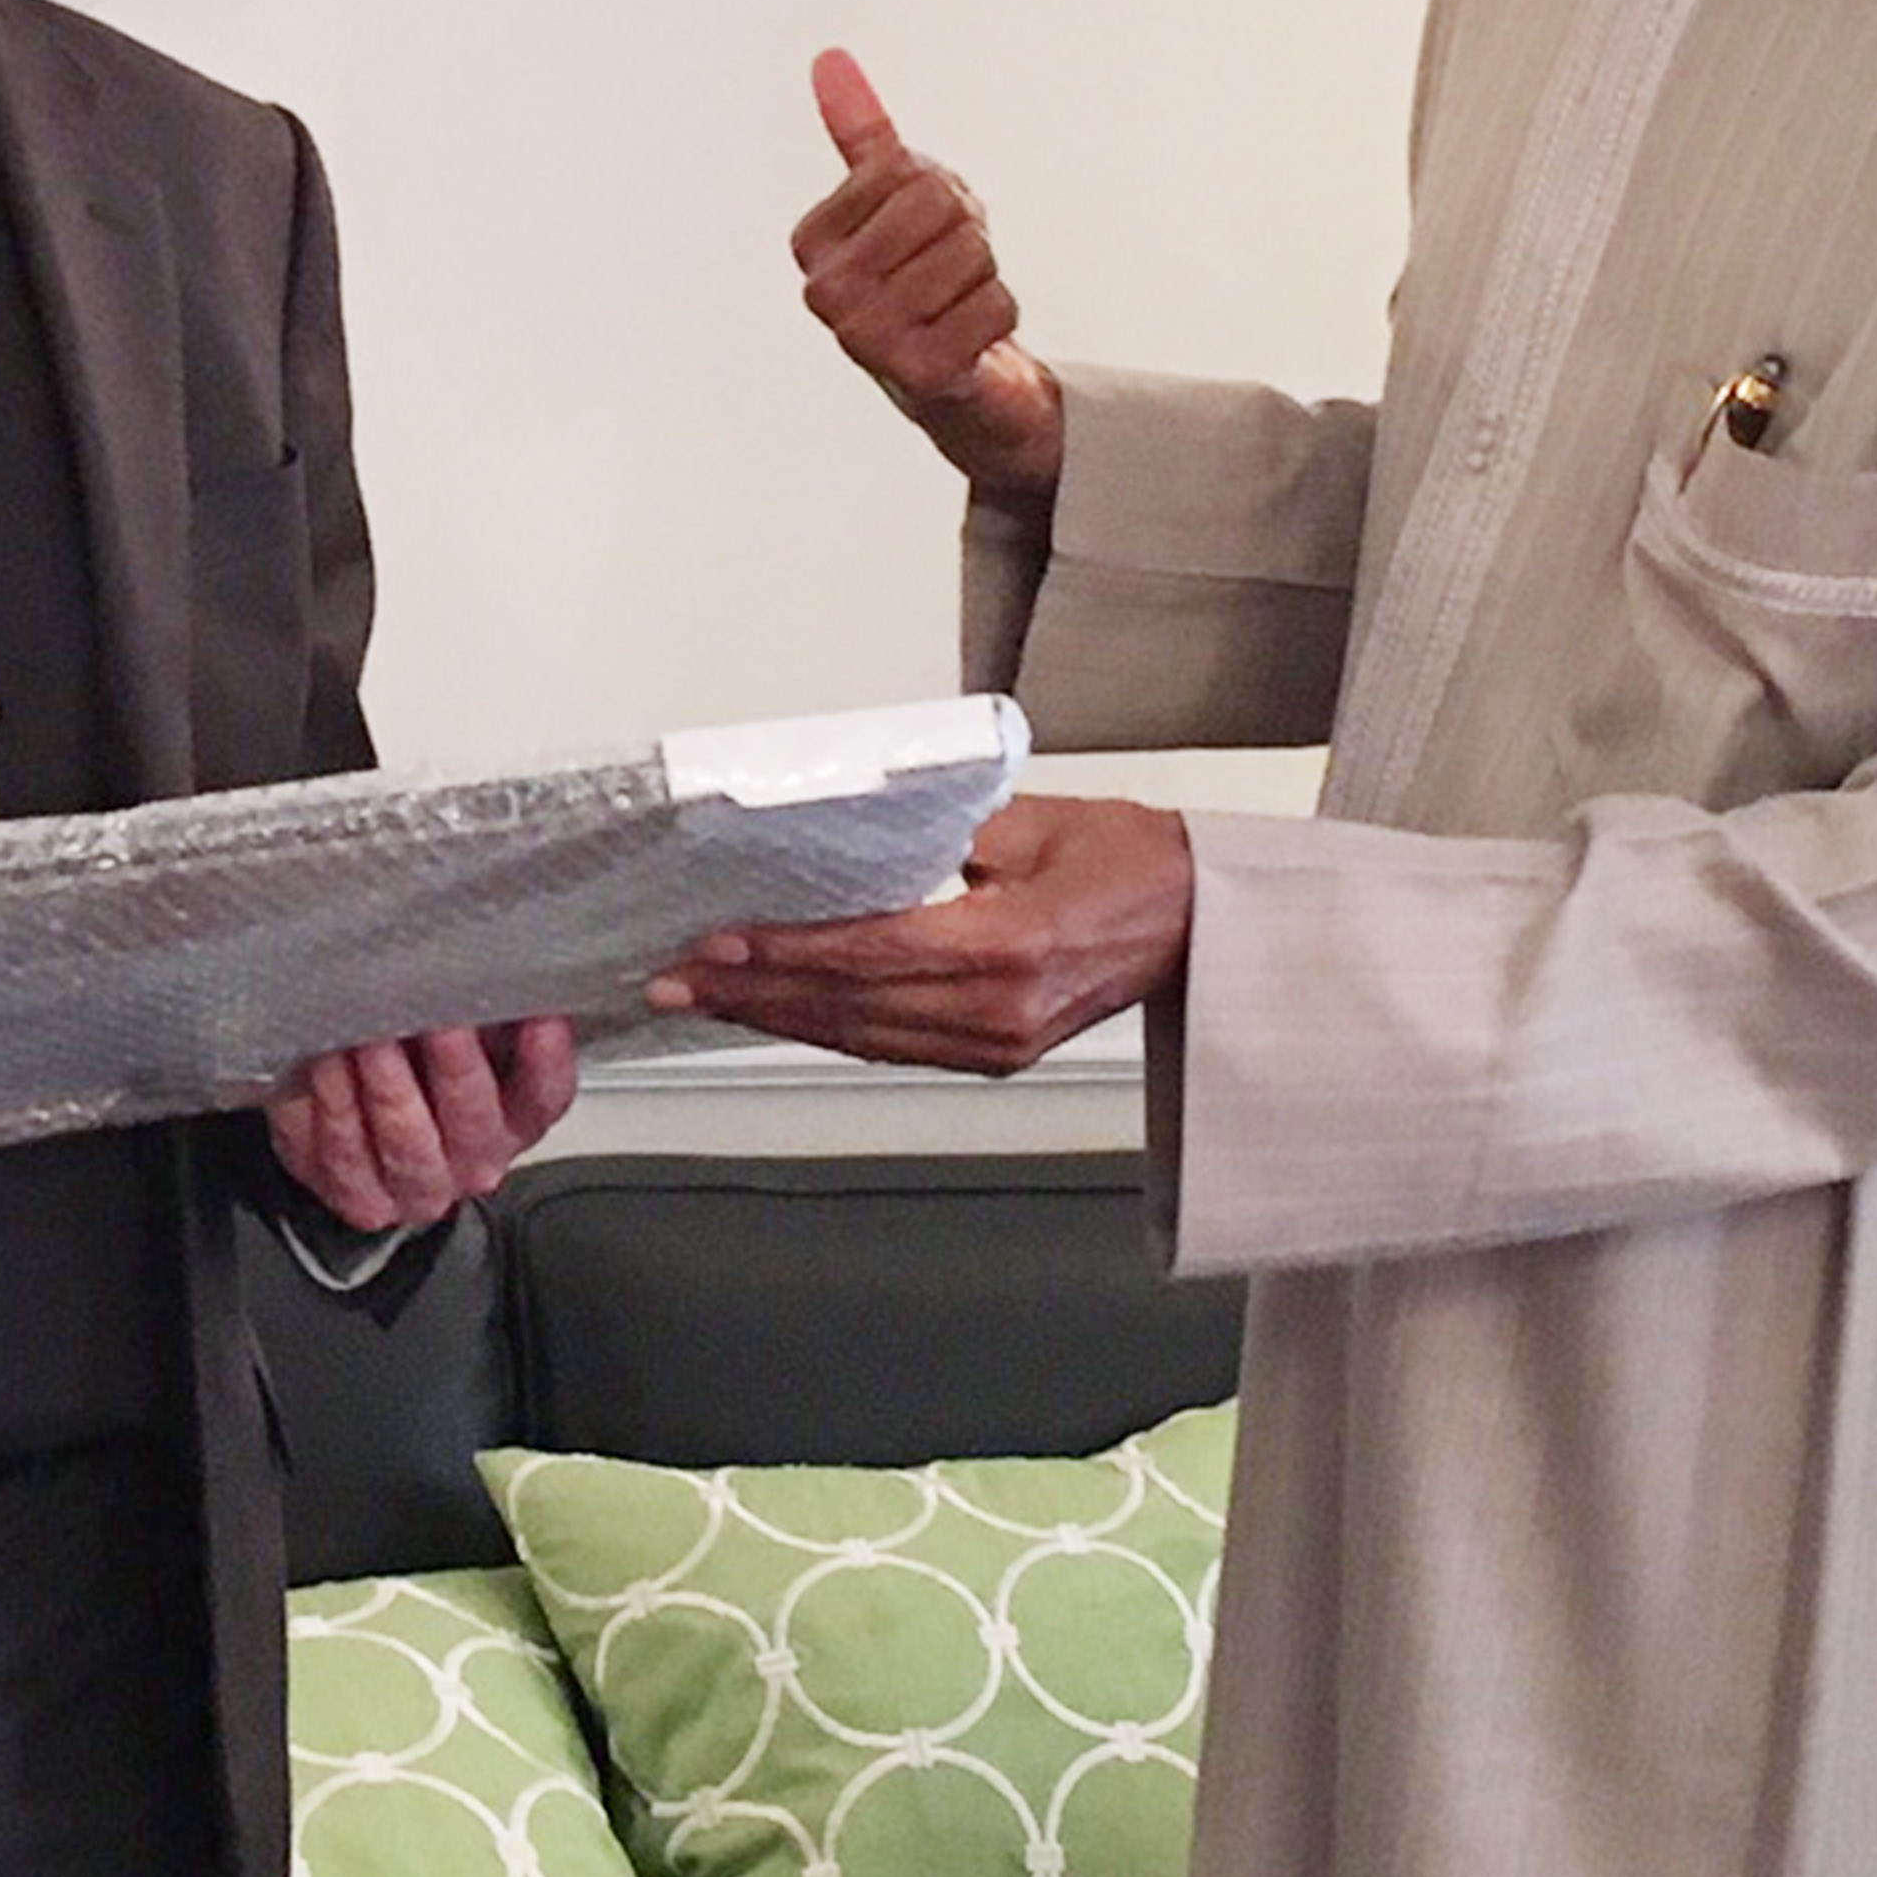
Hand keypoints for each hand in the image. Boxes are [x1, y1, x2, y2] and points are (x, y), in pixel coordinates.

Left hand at [265, 1018, 582, 1231]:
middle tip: (439, 1019)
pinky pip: (345, 1150)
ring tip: (369, 1034)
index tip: (539, 1017)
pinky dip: (334, 1100)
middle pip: (472, 1117)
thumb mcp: (460, 1039)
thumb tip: (485, 950)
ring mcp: (418, 1186)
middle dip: (455, 1064)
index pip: (545, 1094)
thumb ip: (481, 1010)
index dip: (546, 1059)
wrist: (352, 1139)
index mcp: (515, 1119)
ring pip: (405, 1138)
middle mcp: (474, 1160)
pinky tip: (326, 1059)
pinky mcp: (360, 1195)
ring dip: (386, 1082)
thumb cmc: (415, 1072)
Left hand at [646, 795, 1191, 1074]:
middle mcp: (999, 1009)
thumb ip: (935, 832)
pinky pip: (890, 1046)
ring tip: (703, 997)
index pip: (872, 953)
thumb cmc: (1129, 860)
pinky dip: (826, 1028)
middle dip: (754, 992)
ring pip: (861, 1036)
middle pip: (851, 1006)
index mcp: (1012, 945)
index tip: (720, 942)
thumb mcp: (1032, 821)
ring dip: (777, 1017)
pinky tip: (776, 1012)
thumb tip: (844, 832)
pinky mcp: (995, 1056)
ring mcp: (997, 1043)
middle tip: (675, 977)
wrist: (1201, 923)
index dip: (789, 952)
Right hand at [791, 49, 1063, 503]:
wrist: (954, 381)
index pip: (904, 170)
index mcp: (809, 241)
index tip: (926, 230)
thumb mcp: (892, 199)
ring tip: (957, 306)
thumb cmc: (922, 278)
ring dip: (985, 277)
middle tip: (950, 271)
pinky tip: (972, 341)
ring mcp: (865, 339)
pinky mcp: (916, 376)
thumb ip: (861, 132)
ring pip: (971, 257)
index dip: (938, 190)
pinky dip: (1000, 316)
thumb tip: (830, 57)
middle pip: (939, 208)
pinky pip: (995, 308)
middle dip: (967, 232)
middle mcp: (824, 292)